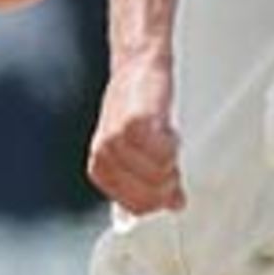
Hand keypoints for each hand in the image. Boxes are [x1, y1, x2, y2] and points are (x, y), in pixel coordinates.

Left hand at [87, 61, 184, 214]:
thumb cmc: (139, 107)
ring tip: (165, 137)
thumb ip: (151, 180)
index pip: (136, 207)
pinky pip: (164, 154)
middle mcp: (104, 157)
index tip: (169, 184)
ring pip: (159, 177)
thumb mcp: (140, 151)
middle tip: (172, 160)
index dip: (159, 199)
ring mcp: (116, 142)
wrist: (138, 67)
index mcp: (101, 169)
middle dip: (167, 184)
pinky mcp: (132, 126)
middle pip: (149, 197)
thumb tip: (173, 203)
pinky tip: (167, 130)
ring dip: (171, 159)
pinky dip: (172, 144)